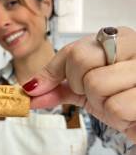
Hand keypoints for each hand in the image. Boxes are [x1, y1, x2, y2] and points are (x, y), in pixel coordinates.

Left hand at [22, 26, 135, 142]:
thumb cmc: (119, 99)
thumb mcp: (86, 88)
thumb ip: (58, 86)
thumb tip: (29, 89)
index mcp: (117, 38)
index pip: (73, 50)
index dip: (56, 73)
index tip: (44, 88)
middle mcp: (133, 45)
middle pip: (81, 60)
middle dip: (81, 86)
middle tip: (97, 94)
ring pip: (96, 84)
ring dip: (102, 103)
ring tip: (117, 101)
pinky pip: (116, 106)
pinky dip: (118, 116)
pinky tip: (130, 112)